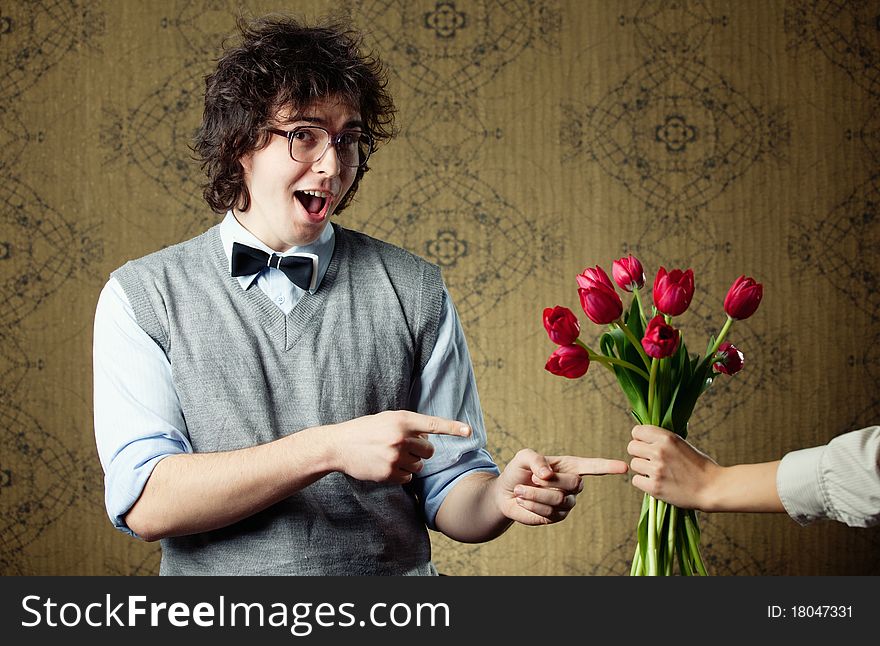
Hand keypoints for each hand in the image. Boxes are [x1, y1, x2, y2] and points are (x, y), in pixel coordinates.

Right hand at [330, 410, 470, 483]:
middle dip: (421, 452)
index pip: (433, 424)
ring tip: (391, 456)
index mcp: (401, 419)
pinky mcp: (388, 473)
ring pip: (419, 466)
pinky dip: (401, 475)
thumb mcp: (387, 419)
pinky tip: (387, 467)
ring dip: (411, 464)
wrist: (338, 445)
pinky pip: (408, 478)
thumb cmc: (365, 430)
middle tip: (404, 448)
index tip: (469, 431)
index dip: (453, 428)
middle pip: (429, 451)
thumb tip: (428, 439)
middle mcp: (400, 437)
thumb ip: (408, 426)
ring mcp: (394, 456)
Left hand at [498, 449, 627, 524]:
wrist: (506, 494)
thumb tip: (548, 474)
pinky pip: (549, 512)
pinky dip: (532, 504)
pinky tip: (524, 500)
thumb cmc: (519, 471)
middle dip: (548, 481)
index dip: (608, 466)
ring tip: (521, 490)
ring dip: (535, 493)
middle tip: (531, 478)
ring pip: (558, 499)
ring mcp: (567, 502)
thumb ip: (536, 459)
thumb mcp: (524, 457)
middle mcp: (573, 484)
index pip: (593, 466)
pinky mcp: (557, 517)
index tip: (624, 467)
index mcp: (569, 466)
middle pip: (574, 483)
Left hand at [627, 424, 719, 509]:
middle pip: (631, 447)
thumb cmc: (699, 466)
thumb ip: (663, 439)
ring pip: (633, 464)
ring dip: (642, 469)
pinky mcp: (654, 487)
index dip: (640, 438)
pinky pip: (636, 480)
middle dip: (639, 453)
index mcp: (667, 438)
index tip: (646, 444)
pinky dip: (644, 483)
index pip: (637, 431)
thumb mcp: (682, 444)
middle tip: (651, 460)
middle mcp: (659, 451)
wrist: (712, 488)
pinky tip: (656, 482)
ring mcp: (656, 469)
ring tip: (658, 472)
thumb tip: (644, 435)